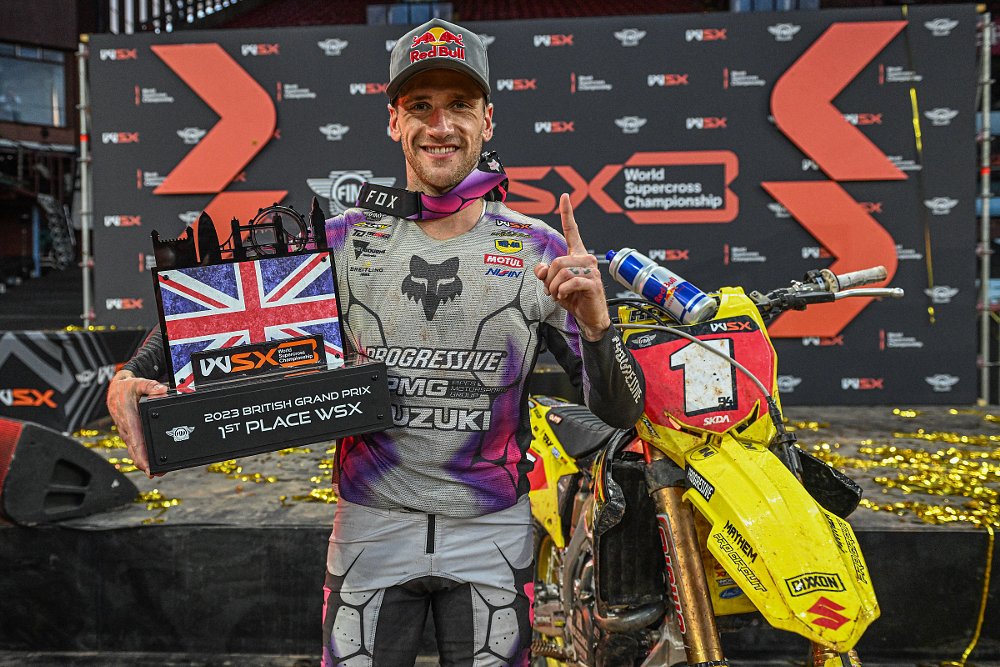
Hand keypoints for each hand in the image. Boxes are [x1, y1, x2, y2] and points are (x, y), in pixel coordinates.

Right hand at [106, 370, 167, 476]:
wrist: (114, 390)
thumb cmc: (126, 388)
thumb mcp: (137, 383)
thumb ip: (150, 386)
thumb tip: (162, 390)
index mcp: (129, 420)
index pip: (137, 442)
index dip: (143, 457)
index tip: (149, 468)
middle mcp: (127, 430)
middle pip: (135, 452)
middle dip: (145, 465)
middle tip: (157, 474)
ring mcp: (128, 433)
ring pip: (135, 451)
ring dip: (144, 462)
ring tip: (158, 472)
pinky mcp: (130, 433)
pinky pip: (136, 447)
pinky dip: (142, 456)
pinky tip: (151, 462)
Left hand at [534, 193, 611, 341]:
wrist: (590, 318)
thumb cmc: (575, 299)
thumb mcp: (555, 285)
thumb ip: (546, 274)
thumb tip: (540, 268)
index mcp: (578, 256)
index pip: (572, 231)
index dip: (567, 214)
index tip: (564, 197)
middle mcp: (587, 259)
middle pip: (557, 260)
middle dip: (548, 278)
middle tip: (551, 290)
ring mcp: (591, 271)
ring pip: (561, 271)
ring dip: (554, 287)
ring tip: (558, 294)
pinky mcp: (593, 283)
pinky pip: (570, 282)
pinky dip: (562, 291)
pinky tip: (565, 296)